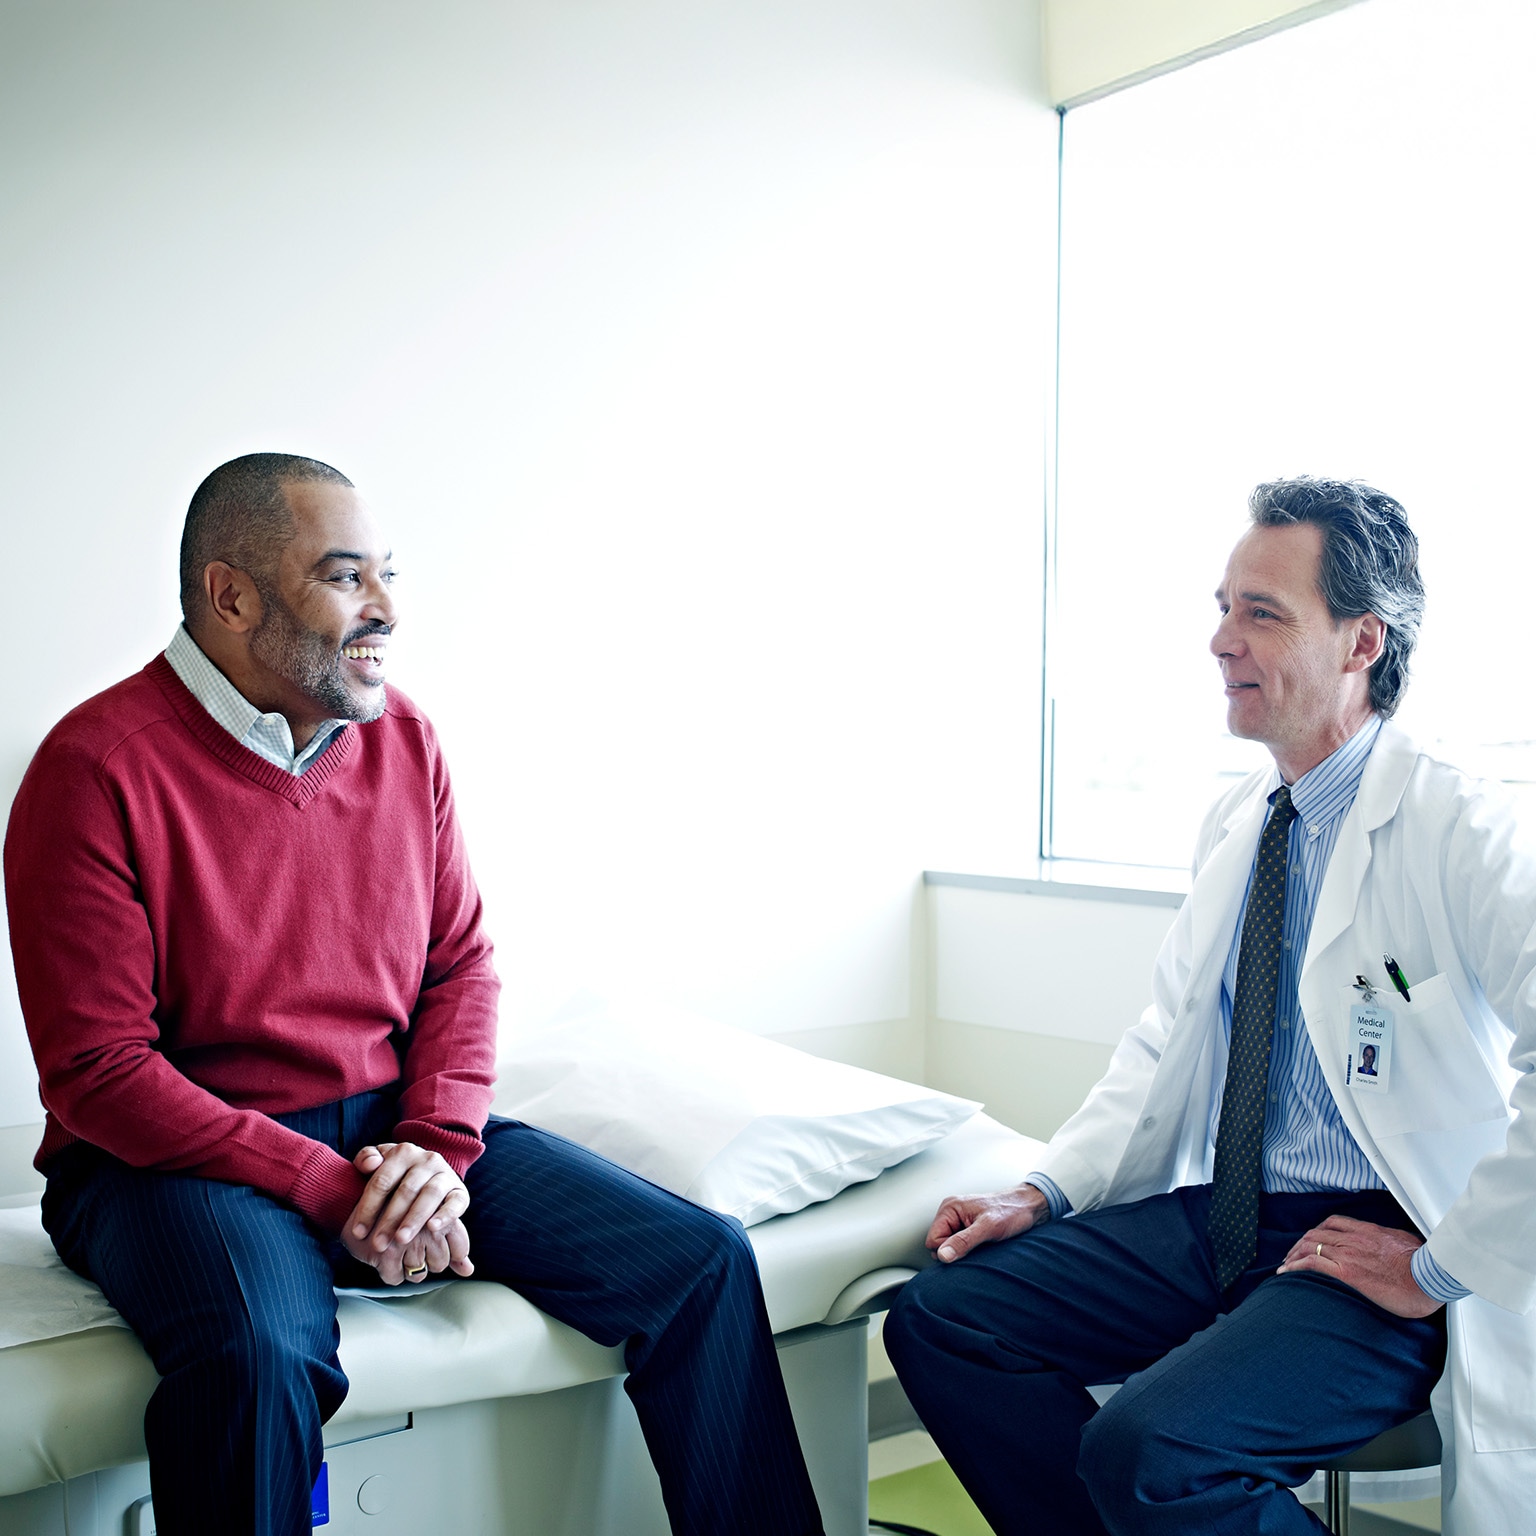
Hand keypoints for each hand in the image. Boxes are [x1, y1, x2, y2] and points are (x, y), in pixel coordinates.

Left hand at [342, 1142, 472, 1278]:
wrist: (427, 1175)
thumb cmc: (394, 1174)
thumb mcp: (378, 1162)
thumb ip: (366, 1158)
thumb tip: (370, 1164)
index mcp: (403, 1152)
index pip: (382, 1180)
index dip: (368, 1207)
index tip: (358, 1232)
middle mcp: (427, 1159)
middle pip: (406, 1190)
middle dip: (390, 1220)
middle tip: (378, 1244)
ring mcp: (445, 1174)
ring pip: (430, 1195)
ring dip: (414, 1219)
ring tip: (401, 1239)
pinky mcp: (460, 1191)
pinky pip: (456, 1202)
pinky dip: (445, 1215)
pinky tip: (432, 1228)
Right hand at [349, 1213, 474, 1285]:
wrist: (351, 1195)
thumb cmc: (394, 1204)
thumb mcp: (428, 1212)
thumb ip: (452, 1240)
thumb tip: (468, 1271)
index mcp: (443, 1207)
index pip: (460, 1244)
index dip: (454, 1255)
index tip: (439, 1255)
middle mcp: (429, 1224)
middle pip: (440, 1262)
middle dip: (429, 1263)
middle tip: (413, 1251)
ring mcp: (407, 1241)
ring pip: (419, 1273)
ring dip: (409, 1269)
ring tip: (398, 1252)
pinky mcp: (386, 1253)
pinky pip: (395, 1278)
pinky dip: (390, 1274)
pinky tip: (384, 1259)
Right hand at [926, 1183, 1049, 1262]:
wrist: (1029, 1207)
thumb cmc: (1011, 1211)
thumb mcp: (988, 1228)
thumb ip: (963, 1241)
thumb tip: (942, 1255)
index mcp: (950, 1208)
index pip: (932, 1241)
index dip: (949, 1250)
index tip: (969, 1247)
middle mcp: (951, 1212)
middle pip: (940, 1244)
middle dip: (957, 1250)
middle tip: (978, 1244)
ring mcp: (959, 1220)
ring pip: (950, 1246)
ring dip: (965, 1250)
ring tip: (983, 1243)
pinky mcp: (967, 1227)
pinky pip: (960, 1245)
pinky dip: (971, 1249)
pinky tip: (984, 1244)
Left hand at [1277, 1214, 1441, 1318]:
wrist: (1428, 1277)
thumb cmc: (1424, 1265)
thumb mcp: (1407, 1243)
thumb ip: (1394, 1242)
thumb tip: (1396, 1246)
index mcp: (1367, 1231)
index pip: (1334, 1223)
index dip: (1318, 1230)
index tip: (1311, 1239)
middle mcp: (1353, 1239)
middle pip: (1317, 1234)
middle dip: (1301, 1243)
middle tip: (1292, 1254)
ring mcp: (1348, 1254)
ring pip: (1311, 1246)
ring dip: (1294, 1254)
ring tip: (1285, 1264)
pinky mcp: (1347, 1273)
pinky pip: (1312, 1264)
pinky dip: (1295, 1265)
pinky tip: (1286, 1272)